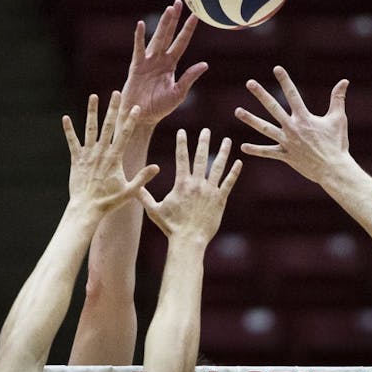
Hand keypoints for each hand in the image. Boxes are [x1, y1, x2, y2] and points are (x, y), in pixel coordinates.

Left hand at [62, 91, 159, 216]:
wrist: (86, 209)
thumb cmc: (109, 202)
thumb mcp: (129, 191)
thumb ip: (142, 178)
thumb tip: (157, 168)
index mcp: (114, 158)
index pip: (124, 134)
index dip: (130, 120)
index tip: (135, 107)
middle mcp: (101, 153)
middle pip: (107, 126)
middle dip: (112, 109)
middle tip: (115, 93)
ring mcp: (87, 155)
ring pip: (90, 129)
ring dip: (91, 112)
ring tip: (93, 96)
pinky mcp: (76, 160)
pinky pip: (72, 142)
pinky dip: (68, 130)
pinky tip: (65, 118)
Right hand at [120, 0, 207, 126]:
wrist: (142, 116)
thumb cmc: (160, 108)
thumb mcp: (178, 92)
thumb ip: (189, 77)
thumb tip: (205, 64)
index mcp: (171, 65)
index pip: (181, 43)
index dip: (188, 29)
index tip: (196, 15)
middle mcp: (160, 59)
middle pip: (169, 35)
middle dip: (174, 19)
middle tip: (179, 3)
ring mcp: (148, 61)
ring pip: (157, 38)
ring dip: (163, 24)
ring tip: (169, 10)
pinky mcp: (137, 66)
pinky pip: (139, 49)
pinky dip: (140, 37)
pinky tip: (141, 25)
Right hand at [138, 128, 242, 243]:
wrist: (189, 240)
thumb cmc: (171, 226)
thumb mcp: (154, 210)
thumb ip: (144, 196)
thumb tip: (133, 187)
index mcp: (182, 183)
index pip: (181, 158)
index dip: (181, 143)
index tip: (182, 131)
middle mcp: (197, 184)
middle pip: (201, 157)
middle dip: (203, 142)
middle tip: (206, 130)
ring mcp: (210, 191)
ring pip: (217, 167)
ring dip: (222, 152)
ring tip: (226, 141)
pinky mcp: (220, 200)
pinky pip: (228, 183)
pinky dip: (234, 172)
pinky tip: (239, 162)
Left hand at [234, 65, 349, 183]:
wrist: (334, 169)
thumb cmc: (337, 144)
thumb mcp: (338, 119)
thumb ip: (338, 99)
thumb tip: (344, 81)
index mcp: (305, 118)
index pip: (293, 95)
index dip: (285, 81)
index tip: (276, 69)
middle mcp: (293, 128)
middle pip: (273, 108)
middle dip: (261, 94)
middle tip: (249, 83)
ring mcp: (287, 142)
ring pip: (265, 129)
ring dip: (250, 119)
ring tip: (237, 111)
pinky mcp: (285, 156)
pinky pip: (267, 153)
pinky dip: (256, 150)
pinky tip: (243, 147)